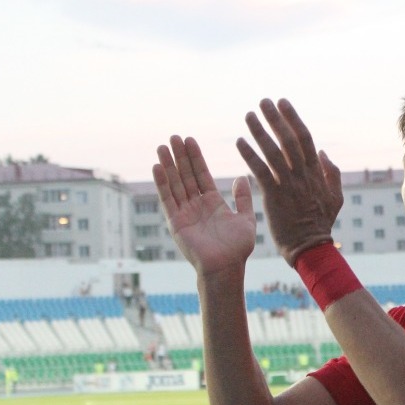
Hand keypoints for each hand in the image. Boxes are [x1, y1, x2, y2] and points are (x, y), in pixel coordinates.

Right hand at [153, 136, 256, 276]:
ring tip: (162, 146)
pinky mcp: (176, 222)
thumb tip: (242, 177)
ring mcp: (184, 213)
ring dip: (168, 165)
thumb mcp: (246, 219)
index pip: (201, 174)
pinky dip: (162, 183)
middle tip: (174, 136)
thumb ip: (243, 198)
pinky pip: (167, 199)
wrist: (226, 268)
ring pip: (175, 184)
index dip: (195, 158)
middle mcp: (196, 205)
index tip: (190, 140)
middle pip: (185, 175)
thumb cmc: (238, 248)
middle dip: (180, 157)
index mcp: (212, 203)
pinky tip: (157, 167)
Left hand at [236, 99, 343, 265]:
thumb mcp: (336, 198)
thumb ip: (331, 173)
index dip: (293, 118)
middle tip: (263, 102)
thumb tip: (322, 152)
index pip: (304, 138)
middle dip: (276, 118)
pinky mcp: (274, 196)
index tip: (283, 103)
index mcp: (316, 173)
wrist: (309, 247)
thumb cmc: (320, 223)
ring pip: (273, 152)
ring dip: (260, 132)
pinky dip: (249, 154)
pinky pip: (260, 171)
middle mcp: (303, 175)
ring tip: (248, 116)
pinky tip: (239, 142)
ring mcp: (289, 185)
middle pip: (289, 140)